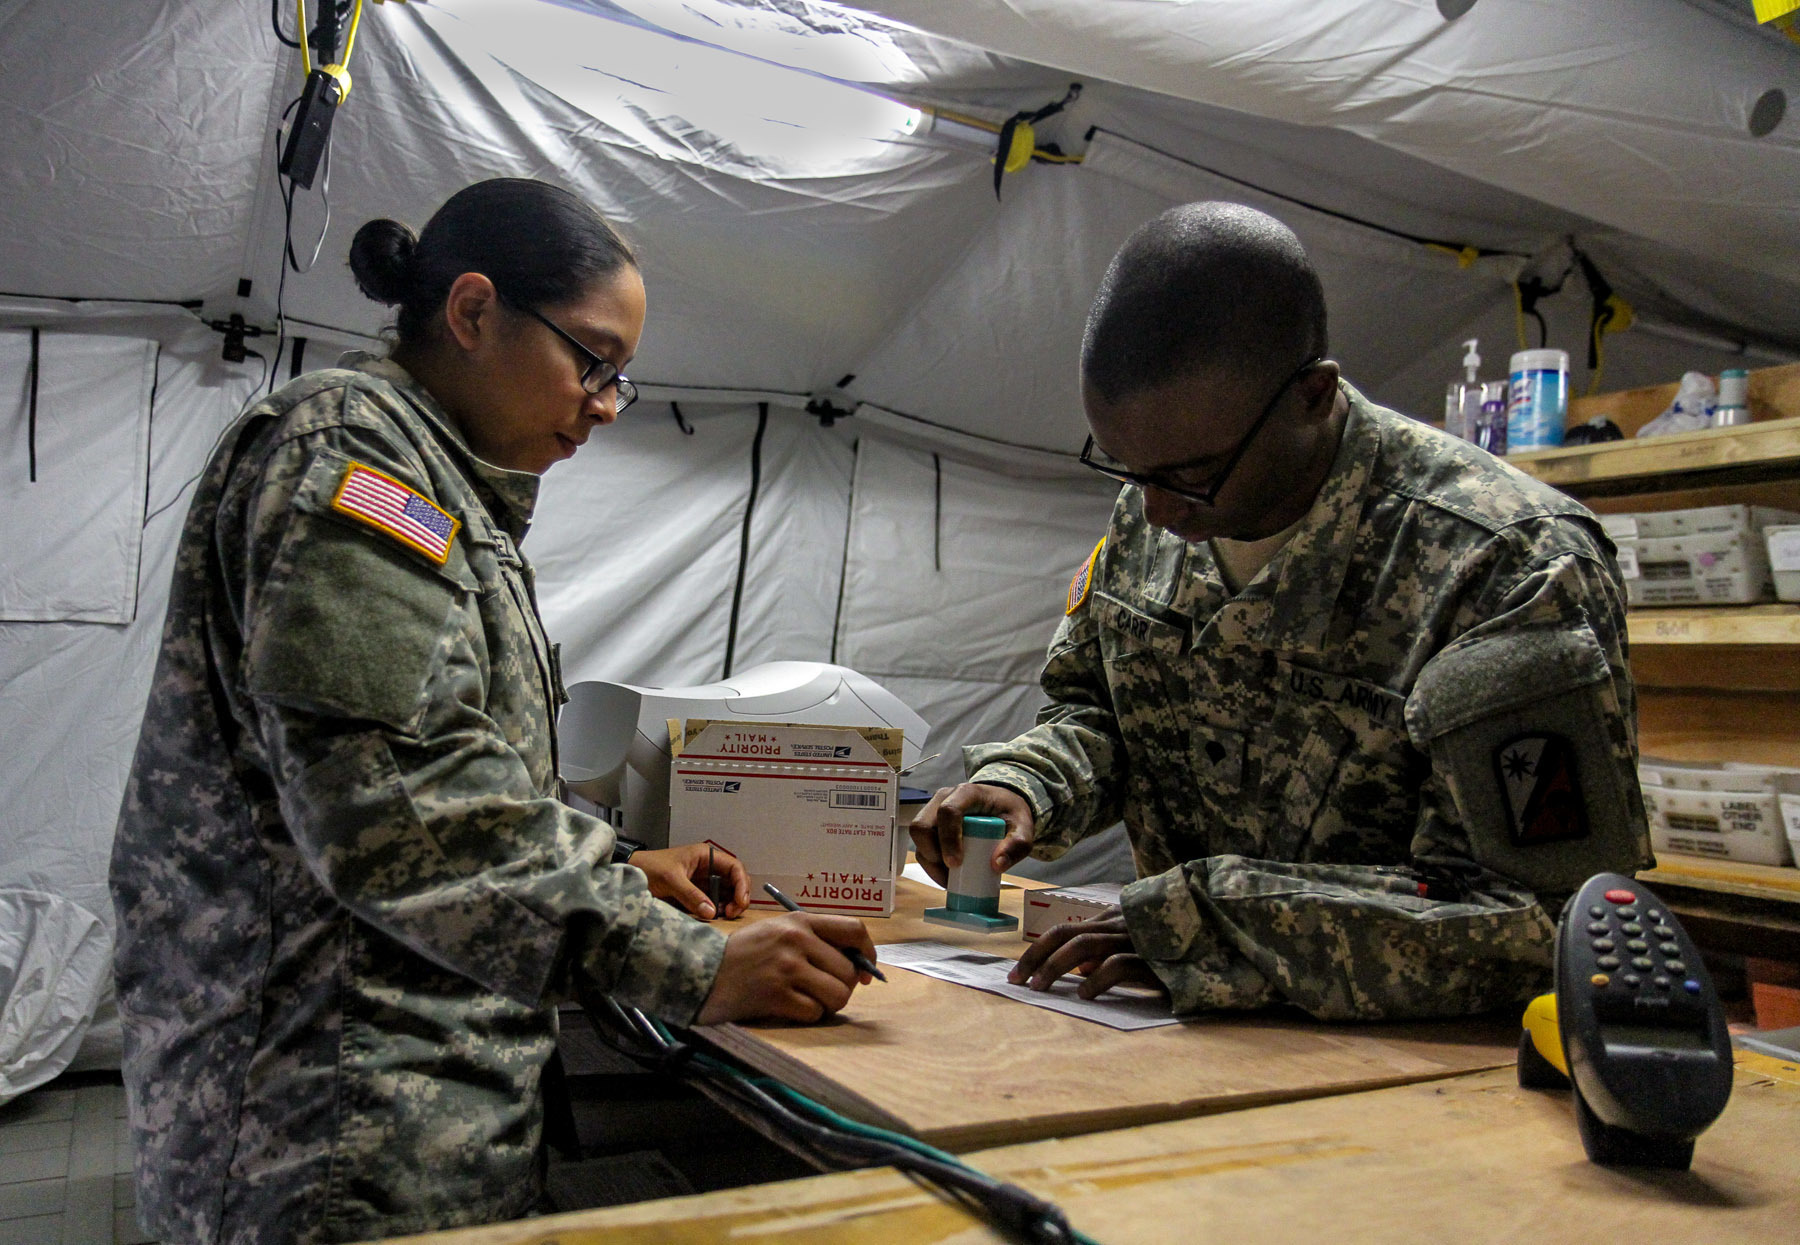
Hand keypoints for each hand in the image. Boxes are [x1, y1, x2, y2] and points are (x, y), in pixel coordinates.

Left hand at [629, 843, 748, 919]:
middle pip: (734, 881)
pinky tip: (714, 915)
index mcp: (706, 856)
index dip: (741, 884)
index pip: (735, 867)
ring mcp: (703, 881)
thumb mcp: (671, 879)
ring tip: (723, 915)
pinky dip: (717, 909)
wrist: (631, 873)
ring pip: (725, 893)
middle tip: (731, 913)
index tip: (740, 901)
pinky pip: (713, 901)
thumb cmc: (650, 867)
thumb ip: (691, 895)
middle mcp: (709, 867)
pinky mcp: (696, 893)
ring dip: (728, 904)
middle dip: (737, 897)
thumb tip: (712, 912)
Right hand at [696, 912, 878, 1023]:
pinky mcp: (777, 995)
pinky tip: (790, 1008)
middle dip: (844, 987)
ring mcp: (787, 968)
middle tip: (825, 991)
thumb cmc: (743, 953)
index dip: (867, 953)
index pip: (854, 930)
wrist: (701, 971)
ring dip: (828, 1004)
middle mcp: (797, 940)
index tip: (865, 971)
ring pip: (838, 994)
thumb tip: (856, 963)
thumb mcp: (778, 931)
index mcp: (800, 921)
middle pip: (849, 971)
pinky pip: (815, 1013)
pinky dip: (808, 1015)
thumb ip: (813, 939)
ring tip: (809, 1000)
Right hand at [908, 783, 1034, 887]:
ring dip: (930, 863)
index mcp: (966, 793)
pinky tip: (947, 877)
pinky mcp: (931, 827)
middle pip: (922, 825)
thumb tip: (996, 865)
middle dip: (932, 854)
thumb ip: (1016, 844)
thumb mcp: (1023, 826)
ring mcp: (933, 812)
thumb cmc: (1009, 812)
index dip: (948, 839)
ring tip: (951, 880)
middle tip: (951, 874)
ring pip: (918, 839)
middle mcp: (943, 799)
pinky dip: (931, 866)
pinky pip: (922, 847)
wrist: (1002, 804)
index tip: (956, 863)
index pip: (948, 811)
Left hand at [1008, 906, 1163, 999]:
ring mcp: (1137, 938)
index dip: (1038, 949)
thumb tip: (1078, 971)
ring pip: (1084, 945)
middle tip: (1016, 982)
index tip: (1019, 972)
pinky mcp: (1154, 958)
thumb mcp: (1137, 946)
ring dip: (1055, 967)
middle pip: (1066, 934)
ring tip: (1039, 989)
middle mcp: (1121, 924)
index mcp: (1115, 919)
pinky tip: (1085, 994)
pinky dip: (1097, 978)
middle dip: (1036, 957)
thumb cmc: (1175, 949)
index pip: (1066, 929)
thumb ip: (1107, 952)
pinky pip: (1118, 964)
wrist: (1219, 947)